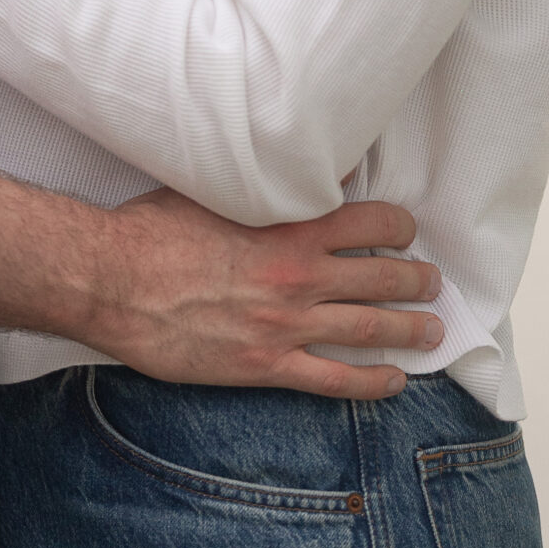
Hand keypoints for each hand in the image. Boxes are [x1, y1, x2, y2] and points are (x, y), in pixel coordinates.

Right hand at [85, 189, 443, 393]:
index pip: (366, 222)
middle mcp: (296, 276)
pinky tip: (394, 380)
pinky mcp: (266, 364)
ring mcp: (285, 324)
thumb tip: (292, 166)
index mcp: (286, 227)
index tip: (406, 230)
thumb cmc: (153, 229)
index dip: (396, 227)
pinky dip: (371, 381)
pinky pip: (334, 379)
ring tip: (432, 328)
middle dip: (415, 280)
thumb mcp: (211, 188)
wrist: (114, 280)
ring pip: (367, 329)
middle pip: (378, 278)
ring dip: (408, 329)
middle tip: (433, 281)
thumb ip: (259, 184)